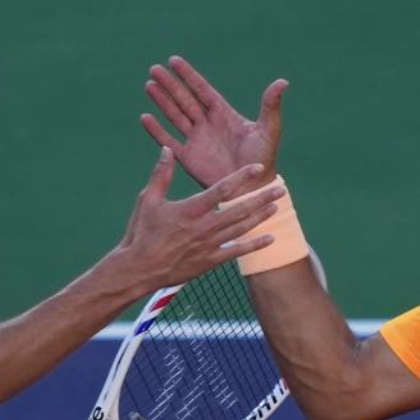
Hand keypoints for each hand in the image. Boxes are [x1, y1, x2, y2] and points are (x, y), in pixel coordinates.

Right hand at [116, 147, 284, 290]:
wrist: (138, 270)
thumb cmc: (141, 233)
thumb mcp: (147, 200)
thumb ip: (160, 175)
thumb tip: (166, 150)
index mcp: (190, 209)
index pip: (222, 189)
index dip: (242, 177)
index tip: (257, 167)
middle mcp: (204, 227)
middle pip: (239, 209)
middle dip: (261, 198)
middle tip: (280, 188)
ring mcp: (208, 245)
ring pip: (241, 229)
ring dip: (261, 217)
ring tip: (277, 207)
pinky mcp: (209, 261)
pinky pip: (236, 252)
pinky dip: (254, 245)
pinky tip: (270, 239)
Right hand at [141, 55, 287, 188]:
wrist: (252, 189)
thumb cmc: (263, 160)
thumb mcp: (268, 130)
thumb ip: (270, 106)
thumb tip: (283, 81)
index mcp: (223, 114)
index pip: (202, 89)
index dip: (188, 75)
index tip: (173, 60)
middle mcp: (207, 124)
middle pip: (184, 99)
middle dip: (170, 84)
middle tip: (154, 69)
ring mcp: (196, 140)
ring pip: (174, 115)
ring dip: (161, 101)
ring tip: (148, 85)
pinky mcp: (188, 158)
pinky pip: (169, 141)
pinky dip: (157, 131)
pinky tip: (145, 117)